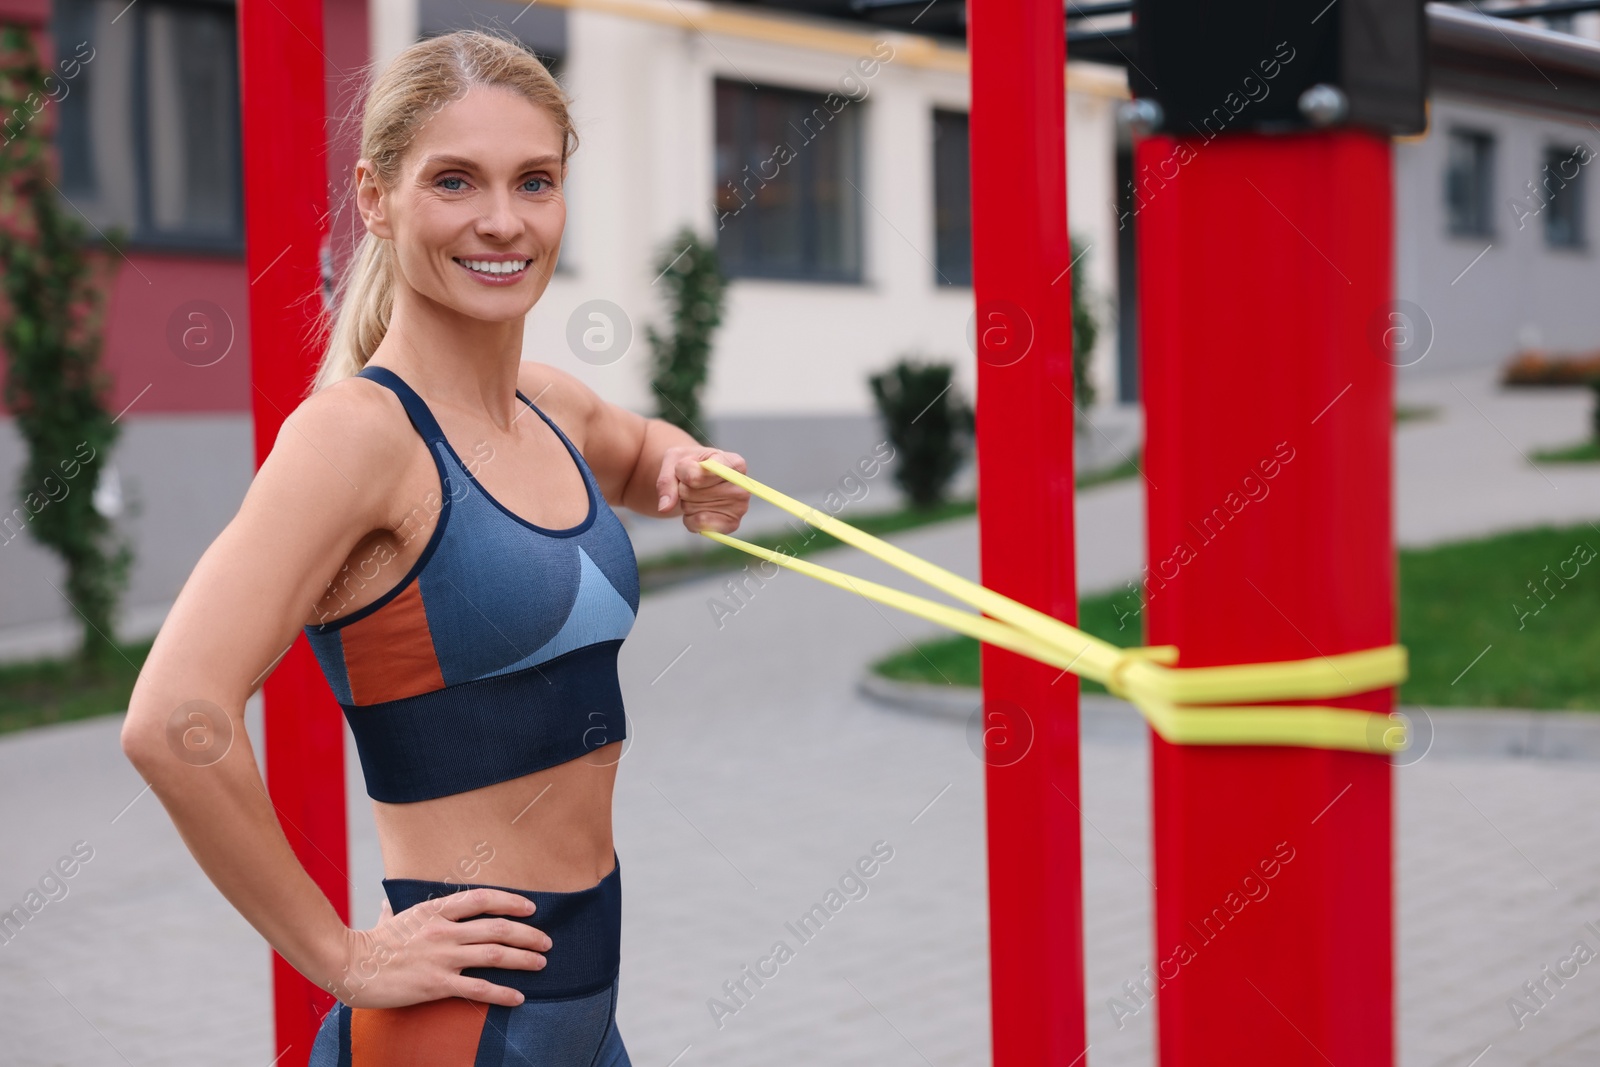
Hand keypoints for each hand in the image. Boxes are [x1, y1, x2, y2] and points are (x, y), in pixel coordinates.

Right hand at [325, 887, 551, 1007]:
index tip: (531, 908)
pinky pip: (478, 989)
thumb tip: (386, 902)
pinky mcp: (436, 984)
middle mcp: (444, 930)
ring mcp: (442, 956)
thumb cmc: (368, 943)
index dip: (510, 901)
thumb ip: (394, 910)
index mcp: (435, 910)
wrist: (348, 964)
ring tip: (541, 964)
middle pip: (497, 927)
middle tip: (546, 942)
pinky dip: (502, 993)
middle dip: (527, 934)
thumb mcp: (388, 918)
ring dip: (523, 959)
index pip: (482, 899)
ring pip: (494, 955)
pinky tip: (518, 997)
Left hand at [656, 446, 750, 533]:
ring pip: (692, 508)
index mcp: (735, 463)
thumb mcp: (674, 461)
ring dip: (686, 502)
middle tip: (693, 482)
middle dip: (683, 486)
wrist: (699, 479)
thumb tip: (664, 508)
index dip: (683, 471)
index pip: (698, 474)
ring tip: (697, 494)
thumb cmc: (690, 465)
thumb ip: (666, 481)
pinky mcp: (731, 525)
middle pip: (692, 489)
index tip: (689, 464)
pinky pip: (697, 525)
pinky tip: (698, 509)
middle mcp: (743, 485)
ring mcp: (740, 508)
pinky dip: (689, 519)